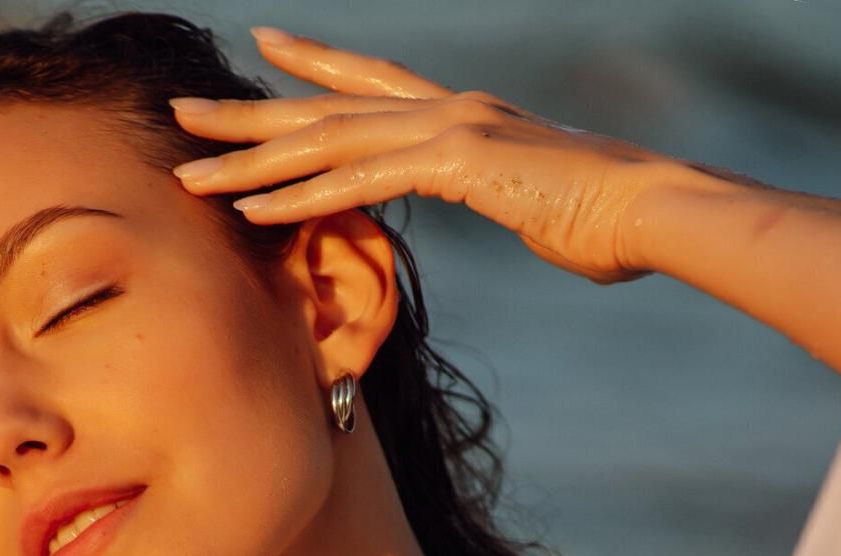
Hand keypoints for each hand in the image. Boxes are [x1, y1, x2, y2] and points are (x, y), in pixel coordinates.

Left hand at [169, 26, 681, 284]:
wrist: (656, 211)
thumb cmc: (611, 221)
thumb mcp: (540, 206)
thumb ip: (510, 200)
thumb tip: (529, 214)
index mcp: (465, 112)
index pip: (374, 80)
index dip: (316, 65)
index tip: (265, 48)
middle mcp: (448, 108)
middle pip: (328, 107)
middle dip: (250, 113)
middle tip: (184, 112)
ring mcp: (451, 129)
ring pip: (328, 143)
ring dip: (253, 162)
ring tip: (190, 173)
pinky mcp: (456, 164)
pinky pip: (360, 182)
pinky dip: (302, 199)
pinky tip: (252, 211)